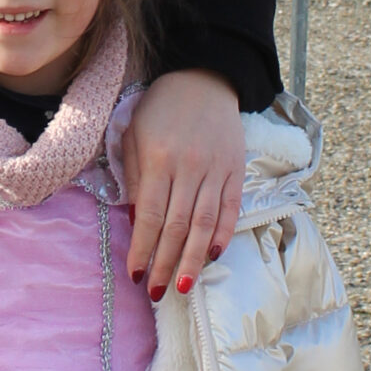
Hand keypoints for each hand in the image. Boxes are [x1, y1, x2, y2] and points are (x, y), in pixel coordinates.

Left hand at [122, 69, 243, 301]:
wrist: (204, 78)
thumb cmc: (160, 109)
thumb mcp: (134, 135)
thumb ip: (134, 178)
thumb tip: (139, 224)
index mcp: (158, 159)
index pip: (150, 216)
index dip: (144, 249)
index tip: (136, 274)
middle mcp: (189, 167)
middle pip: (178, 226)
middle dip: (167, 264)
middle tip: (158, 292)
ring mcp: (216, 169)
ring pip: (205, 223)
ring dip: (194, 259)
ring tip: (186, 286)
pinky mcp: (237, 169)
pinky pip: (231, 208)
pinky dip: (223, 234)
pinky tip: (213, 255)